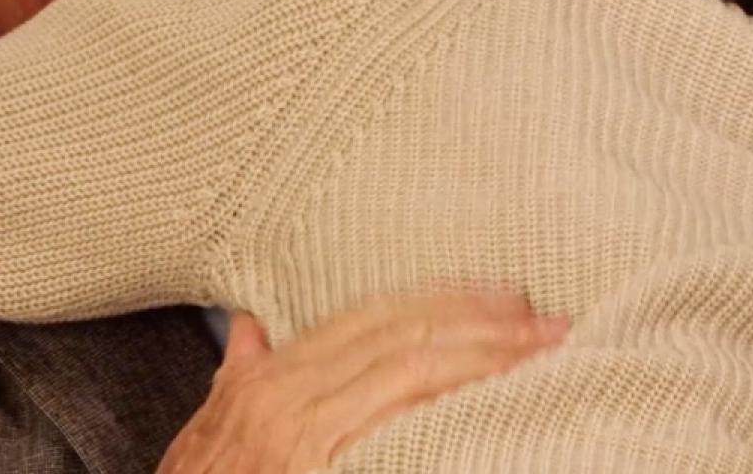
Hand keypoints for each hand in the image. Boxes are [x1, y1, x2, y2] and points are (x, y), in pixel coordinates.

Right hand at [159, 292, 567, 472]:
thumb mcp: (208, 428)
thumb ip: (239, 376)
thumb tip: (250, 328)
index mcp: (269, 378)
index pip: (370, 317)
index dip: (439, 301)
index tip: (498, 296)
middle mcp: (284, 392)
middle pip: (399, 331)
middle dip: (477, 320)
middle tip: (543, 319)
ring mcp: (299, 430)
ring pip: (409, 365)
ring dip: (484, 353)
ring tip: (543, 351)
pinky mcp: (313, 463)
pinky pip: (396, 416)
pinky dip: (450, 396)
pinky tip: (498, 392)